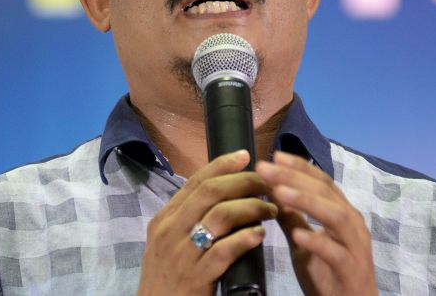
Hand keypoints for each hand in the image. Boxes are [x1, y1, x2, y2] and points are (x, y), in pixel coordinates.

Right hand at [137, 150, 277, 295]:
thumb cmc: (168, 276)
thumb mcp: (168, 242)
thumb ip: (187, 219)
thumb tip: (220, 192)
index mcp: (165, 219)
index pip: (195, 182)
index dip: (221, 165)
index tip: (245, 155)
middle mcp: (170, 231)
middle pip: (210, 193)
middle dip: (243, 182)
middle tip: (267, 184)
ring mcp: (182, 255)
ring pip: (220, 217)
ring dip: (251, 208)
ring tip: (270, 210)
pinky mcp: (195, 279)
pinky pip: (223, 252)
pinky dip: (244, 239)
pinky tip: (259, 234)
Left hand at [256, 151, 377, 295]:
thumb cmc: (328, 274)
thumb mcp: (302, 242)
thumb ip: (291, 217)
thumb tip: (271, 190)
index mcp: (342, 212)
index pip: (322, 181)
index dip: (299, 167)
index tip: (273, 156)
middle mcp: (352, 224)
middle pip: (325, 192)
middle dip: (294, 177)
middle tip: (265, 168)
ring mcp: (356, 246)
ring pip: (337, 216)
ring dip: (307, 201)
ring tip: (279, 192)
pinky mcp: (352, 270)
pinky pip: (337, 253)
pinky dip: (318, 242)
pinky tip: (298, 236)